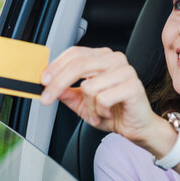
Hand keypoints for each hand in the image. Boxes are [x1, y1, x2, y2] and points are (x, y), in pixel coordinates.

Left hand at [40, 47, 163, 142]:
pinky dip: (100, 111)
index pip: (74, 53)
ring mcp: (125, 71)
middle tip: (47, 98)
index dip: (55, 66)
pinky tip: (107, 113)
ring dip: (88, 106)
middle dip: (58, 84)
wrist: (136, 128)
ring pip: (89, 86)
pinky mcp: (133, 86)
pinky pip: (102, 98)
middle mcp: (114, 59)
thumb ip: (66, 92)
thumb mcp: (82, 102)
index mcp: (102, 57)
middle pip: (78, 65)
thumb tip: (48, 85)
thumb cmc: (113, 111)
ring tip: (97, 112)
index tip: (43, 81)